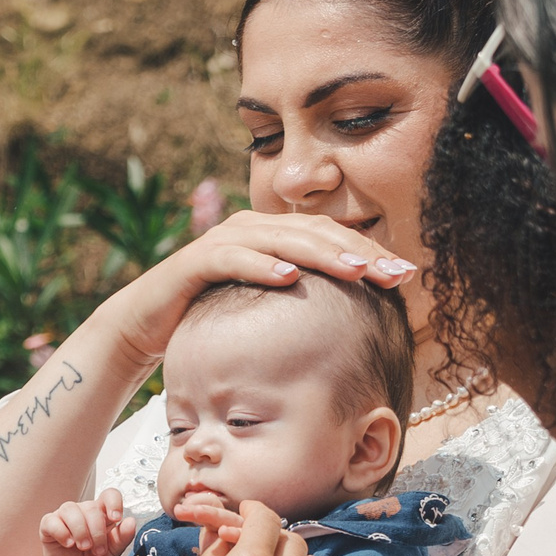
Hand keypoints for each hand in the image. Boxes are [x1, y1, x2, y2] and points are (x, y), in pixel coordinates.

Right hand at [40, 489, 135, 555]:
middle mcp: (83, 510)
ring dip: (79, 530)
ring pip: (70, 510)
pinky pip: (51, 520)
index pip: (109, 495)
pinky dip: (61, 532)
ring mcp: (65, 516)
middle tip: (98, 550)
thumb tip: (131, 522)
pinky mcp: (49, 525)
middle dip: (97, 531)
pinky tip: (68, 543)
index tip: (116, 518)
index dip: (113, 503)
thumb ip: (122, 538)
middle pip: (91, 507)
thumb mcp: (112, 552)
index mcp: (102, 512)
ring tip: (84, 547)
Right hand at [92, 212, 419, 373]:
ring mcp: (225, 241)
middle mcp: (253, 228)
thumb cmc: (214, 320)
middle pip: (317, 232)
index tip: (410, 276)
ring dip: (322, 254)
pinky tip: (290, 278)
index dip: (372, 253)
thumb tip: (362, 319)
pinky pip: (235, 258)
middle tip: (397, 273)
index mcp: (275, 236)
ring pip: (283, 240)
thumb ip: (306, 302)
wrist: (145, 327)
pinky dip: (263, 265)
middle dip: (360, 251)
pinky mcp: (196, 261)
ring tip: (356, 270)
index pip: (334, 238)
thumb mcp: (268, 310)